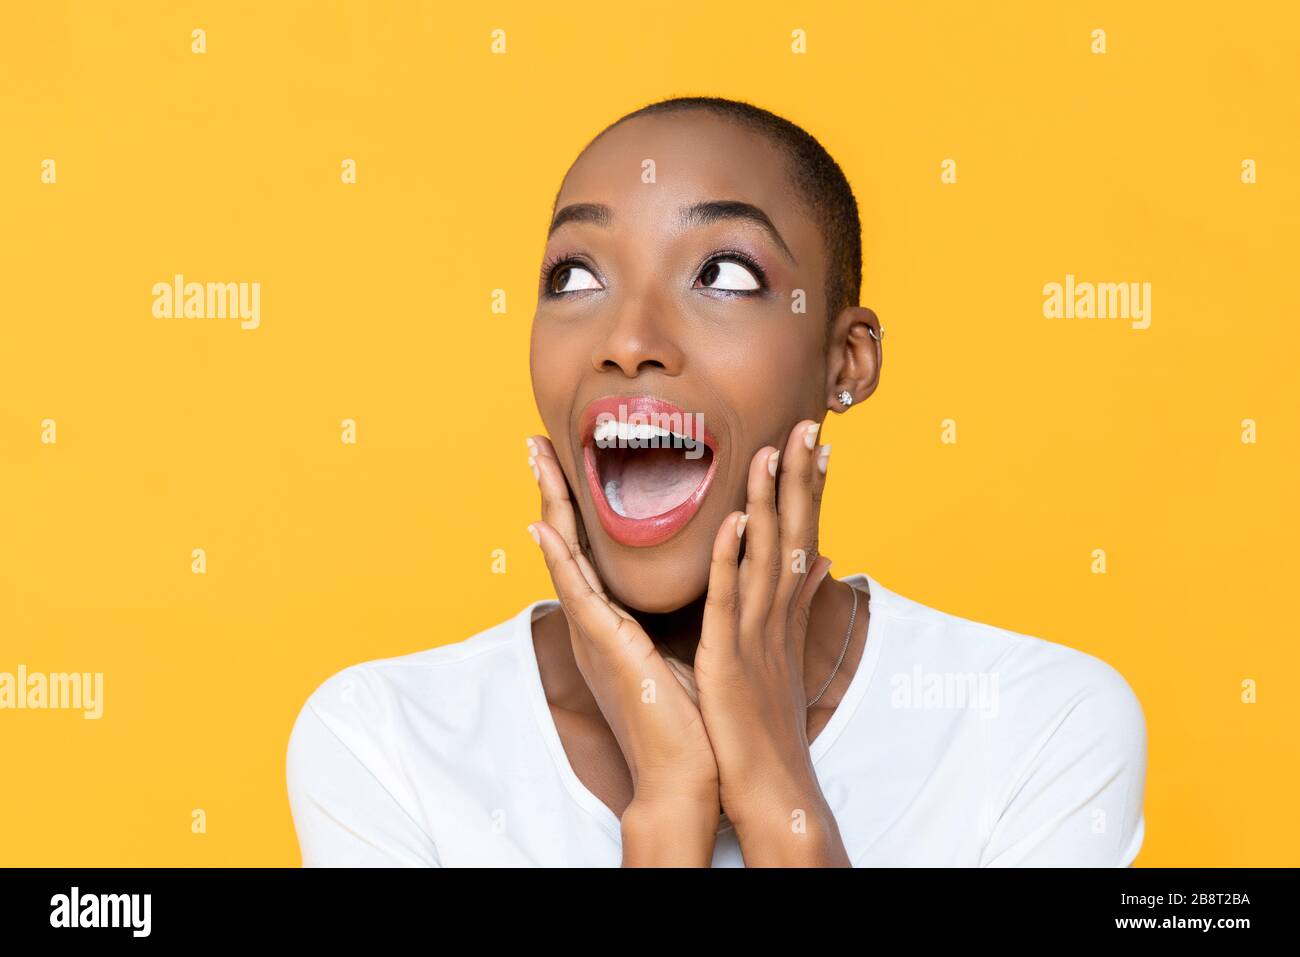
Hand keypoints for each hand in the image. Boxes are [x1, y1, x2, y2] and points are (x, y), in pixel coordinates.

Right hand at [525, 435, 720, 815]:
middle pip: (567, 540)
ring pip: (564, 554)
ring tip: (537, 459)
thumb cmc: (689, 716)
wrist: (685, 772)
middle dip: (552, 488)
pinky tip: (546, 521)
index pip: (590, 547)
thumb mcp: (687, 647)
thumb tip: (714, 573)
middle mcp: (596, 620)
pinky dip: (561, 555)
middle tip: (535, 440)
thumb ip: (685, 610)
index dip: (577, 502)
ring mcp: (593, 632)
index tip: (569, 459)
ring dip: (551, 503)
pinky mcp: (604, 646)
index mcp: (614, 619)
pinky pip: (580, 591)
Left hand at [692, 419, 850, 864]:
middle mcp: (777, 614)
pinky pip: (730, 598)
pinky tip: (735, 520)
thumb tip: (820, 562)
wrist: (771, 786)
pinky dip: (733, 557)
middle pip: (794, 532)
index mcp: (784, 612)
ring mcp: (756, 633)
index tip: (817, 442)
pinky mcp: (729, 655)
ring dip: (771, 499)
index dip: (810, 488)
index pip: (801, 535)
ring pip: (766, 554)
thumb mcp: (784, 654)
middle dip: (802, 477)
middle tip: (809, 424)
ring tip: (774, 447)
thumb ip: (798, 602)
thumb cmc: (769, 723)